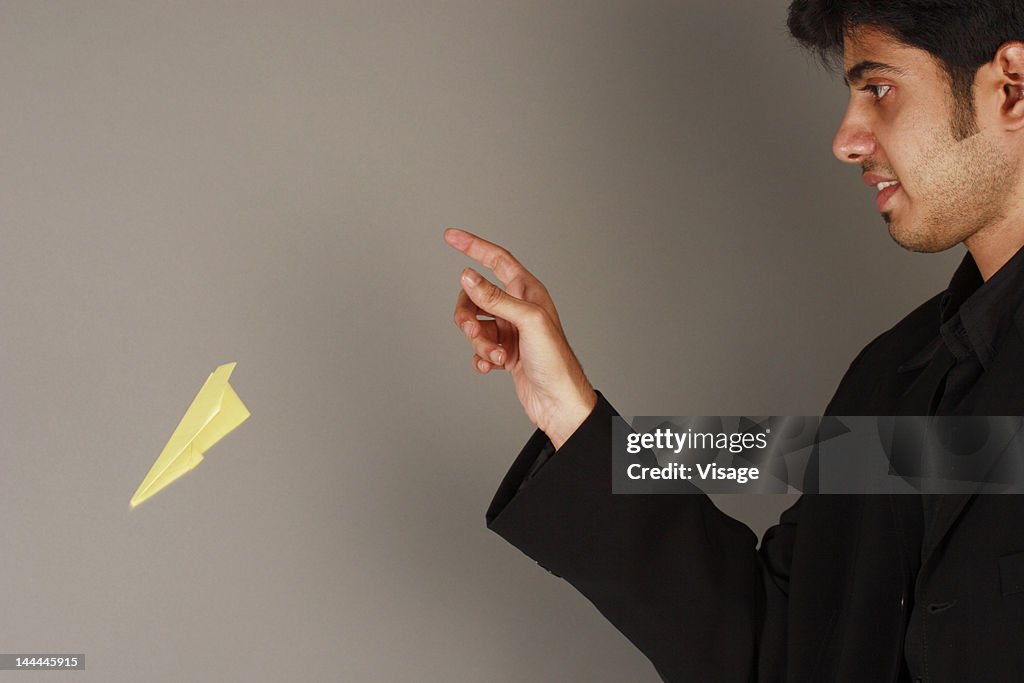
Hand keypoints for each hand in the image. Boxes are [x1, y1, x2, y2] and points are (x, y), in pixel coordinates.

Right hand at [445, 227, 596, 448]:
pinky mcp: (505, 352)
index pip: (497, 259)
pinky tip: (493, 367)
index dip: (474, 246)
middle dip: (468, 315)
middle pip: (475, 297)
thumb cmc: (555, 360)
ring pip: (475, 325)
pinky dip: (481, 357)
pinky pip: (479, 348)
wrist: (558, 401)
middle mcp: (518, 307)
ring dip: (479, 342)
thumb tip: (468, 278)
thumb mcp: (526, 321)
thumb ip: (494, 298)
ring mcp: (510, 330)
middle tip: (475, 331)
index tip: (450, 236)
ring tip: (497, 357)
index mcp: (528, 291)